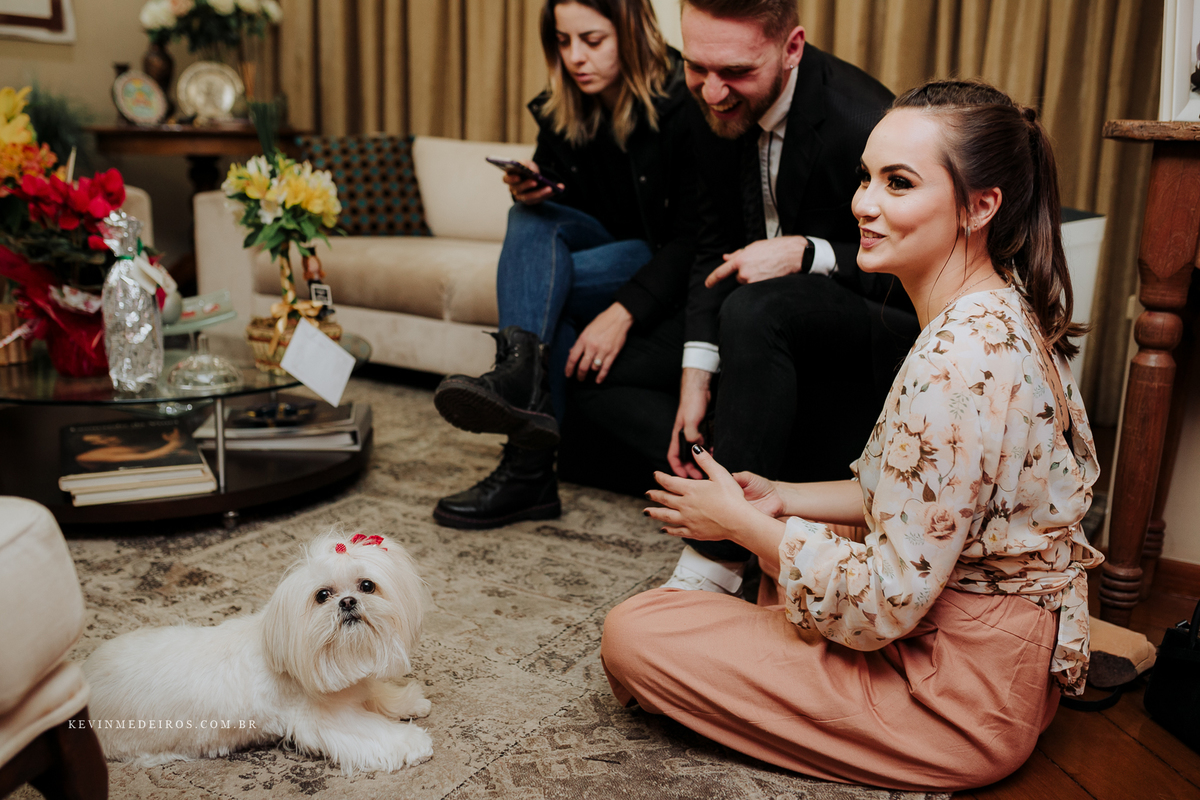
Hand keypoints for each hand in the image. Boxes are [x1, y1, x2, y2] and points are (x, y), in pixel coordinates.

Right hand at [503, 160, 561, 204]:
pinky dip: (548, 194)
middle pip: (518, 189)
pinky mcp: (531, 201)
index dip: (511, 179)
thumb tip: (529, 168)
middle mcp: (513, 188)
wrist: (534, 176)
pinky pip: (539, 199)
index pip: (506, 179)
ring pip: (529, 197)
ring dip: (540, 193)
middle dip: (526, 185)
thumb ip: (526, 164)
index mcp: (509, 177)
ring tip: (550, 188)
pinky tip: (556, 190)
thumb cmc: (527, 169)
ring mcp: (521, 196)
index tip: (518, 177)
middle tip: (535, 182)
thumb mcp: (527, 163)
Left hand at [565, 302, 632, 382]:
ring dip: (591, 371)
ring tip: (591, 371)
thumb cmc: (602, 322)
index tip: (568, 374)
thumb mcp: (587, 330)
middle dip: (579, 375)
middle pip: (582, 367)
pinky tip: (598, 380)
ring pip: (593, 368)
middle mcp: (592, 346)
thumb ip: (579, 342)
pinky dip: (601, 376)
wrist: (619, 318)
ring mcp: (603, 350)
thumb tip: (571, 353)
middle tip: (579, 378)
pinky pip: (605, 368)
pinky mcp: (612, 353)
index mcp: (583, 339)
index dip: (569, 368)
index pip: (573, 358)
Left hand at [646, 446, 783, 548]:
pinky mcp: (694, 532)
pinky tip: (664, 529)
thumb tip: (695, 449)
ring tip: (647, 512)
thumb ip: (706, 461)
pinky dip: (669, 530)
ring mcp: (688, 520)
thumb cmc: (732, 497)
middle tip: (647, 494)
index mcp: (691, 490)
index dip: (660, 478)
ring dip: (655, 513)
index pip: (670, 482)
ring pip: (666, 516)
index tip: (655, 475)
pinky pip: (677, 531)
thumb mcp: (720, 474)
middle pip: (665, 499)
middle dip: (655, 495)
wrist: (738, 522)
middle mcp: (686, 505)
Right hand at [667, 368, 710, 478]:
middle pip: (686, 458)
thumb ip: (692, 435)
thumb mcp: (690, 420)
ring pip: (697, 453)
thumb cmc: (692, 402)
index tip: (683, 479)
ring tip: (710, 470)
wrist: (701, 388)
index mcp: (678, 436)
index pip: (673, 457)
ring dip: (702, 462)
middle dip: (692, 469)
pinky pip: (707, 444)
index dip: (677, 469)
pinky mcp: (704, 430)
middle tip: (701, 478)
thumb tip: (698, 449)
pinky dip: (711, 451)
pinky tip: (717, 454)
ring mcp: (695, 434)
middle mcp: (685, 437)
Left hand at [704, 235, 808, 286]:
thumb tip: (725, 257)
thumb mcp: (753, 247)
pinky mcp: (760, 286)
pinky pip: (755, 286)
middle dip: (746, 272)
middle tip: (759, 264)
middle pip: (739, 277)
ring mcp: (752, 279)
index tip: (708, 284)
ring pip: (748, 282)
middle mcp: (744, 271)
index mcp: (741, 259)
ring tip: (766, 267)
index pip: (722, 271)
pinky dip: (761, 281)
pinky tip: (769, 273)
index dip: (713, 279)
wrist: (791, 254)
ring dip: (754, 277)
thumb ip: (737, 254)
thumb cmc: (774, 248)